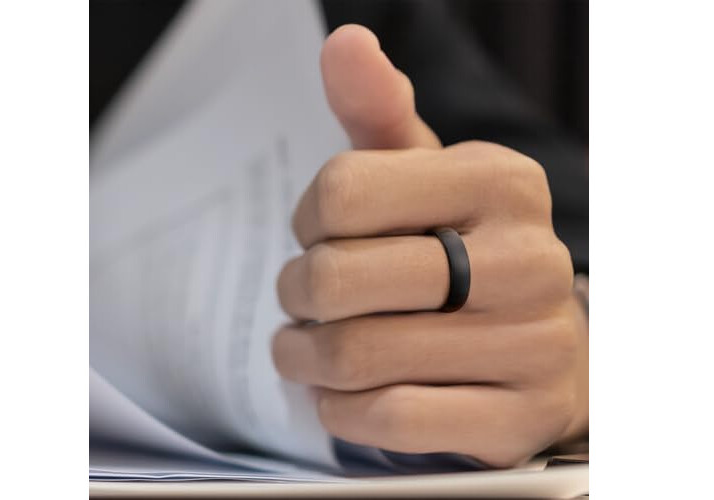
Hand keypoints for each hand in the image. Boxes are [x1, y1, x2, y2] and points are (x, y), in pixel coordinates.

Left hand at [272, 25, 587, 467]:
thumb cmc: (464, 250)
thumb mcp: (426, 177)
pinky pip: (389, 419)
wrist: (544, 345)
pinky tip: (342, 393)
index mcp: (502, 182)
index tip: (320, 234)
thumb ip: (380, 113)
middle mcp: (529, 260)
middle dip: (297, 294)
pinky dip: (342, 409)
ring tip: (306, 348)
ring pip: (356, 356)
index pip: (343, 191)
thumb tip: (345, 43)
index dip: (309, 220)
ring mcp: (532, 346)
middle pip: (339, 279)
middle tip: (301, 300)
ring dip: (305, 357)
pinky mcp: (515, 419)